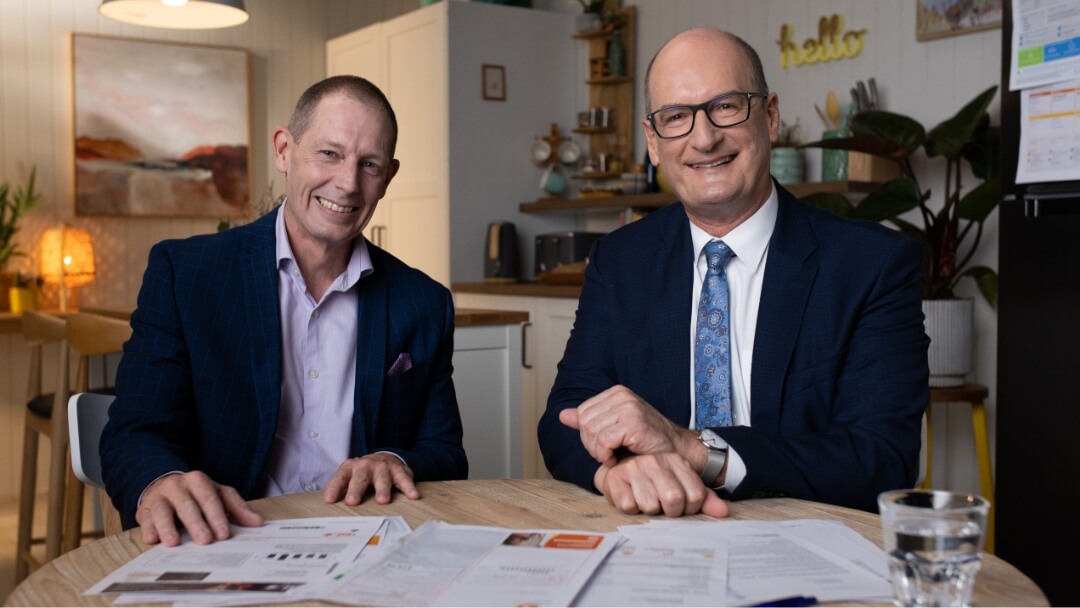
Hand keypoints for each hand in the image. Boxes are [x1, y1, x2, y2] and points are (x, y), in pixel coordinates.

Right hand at [137, 471, 263, 546]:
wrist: (163, 484)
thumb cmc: (196, 494)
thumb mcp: (218, 494)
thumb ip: (237, 507)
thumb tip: (257, 522)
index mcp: (198, 480)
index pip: (210, 499)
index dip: (217, 517)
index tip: (223, 534)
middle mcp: (178, 486)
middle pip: (188, 505)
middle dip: (196, 524)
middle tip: (205, 541)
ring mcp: (159, 497)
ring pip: (162, 511)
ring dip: (168, 527)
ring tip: (174, 542)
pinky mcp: (144, 509)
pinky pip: (145, 519)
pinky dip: (148, 529)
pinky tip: (152, 539)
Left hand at [323, 453, 419, 505]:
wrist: (384, 458)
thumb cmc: (363, 474)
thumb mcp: (349, 477)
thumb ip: (339, 489)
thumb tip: (327, 506)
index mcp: (350, 468)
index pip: (340, 478)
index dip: (334, 488)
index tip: (329, 500)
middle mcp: (366, 466)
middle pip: (360, 478)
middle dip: (356, 489)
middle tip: (352, 501)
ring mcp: (383, 467)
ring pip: (382, 478)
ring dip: (382, 489)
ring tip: (382, 501)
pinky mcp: (399, 470)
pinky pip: (404, 479)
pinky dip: (409, 488)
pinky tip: (413, 496)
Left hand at [559, 385, 696, 466]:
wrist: (676, 451)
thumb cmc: (646, 442)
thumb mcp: (614, 428)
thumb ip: (589, 421)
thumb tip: (562, 415)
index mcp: (615, 393)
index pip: (582, 413)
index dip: (588, 435)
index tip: (605, 446)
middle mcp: (621, 396)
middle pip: (584, 423)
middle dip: (592, 445)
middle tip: (609, 454)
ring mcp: (628, 407)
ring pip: (592, 433)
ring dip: (599, 453)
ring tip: (614, 456)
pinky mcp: (634, 423)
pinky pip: (603, 442)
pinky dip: (606, 456)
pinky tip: (617, 459)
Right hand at [593, 452, 728, 517]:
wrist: (619, 471)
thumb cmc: (654, 483)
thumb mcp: (682, 487)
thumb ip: (705, 500)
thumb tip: (723, 513)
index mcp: (677, 461)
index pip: (695, 495)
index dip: (688, 508)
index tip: (680, 505)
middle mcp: (656, 460)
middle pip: (674, 500)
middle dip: (669, 511)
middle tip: (662, 506)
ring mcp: (635, 467)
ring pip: (650, 505)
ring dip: (648, 509)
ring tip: (645, 499)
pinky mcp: (616, 477)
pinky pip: (629, 506)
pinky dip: (631, 508)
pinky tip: (630, 497)